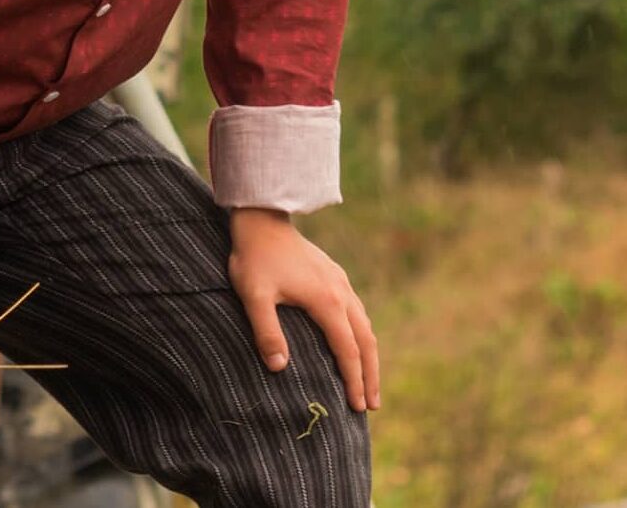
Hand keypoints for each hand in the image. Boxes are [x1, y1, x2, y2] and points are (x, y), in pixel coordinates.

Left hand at [228, 206, 379, 412]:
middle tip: (372, 405)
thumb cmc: (254, 258)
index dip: (354, 380)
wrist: (261, 219)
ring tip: (368, 380)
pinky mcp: (333, 273)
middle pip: (366, 340)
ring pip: (364, 323)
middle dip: (370, 374)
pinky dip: (361, 333)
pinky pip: (356, 309)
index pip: (348, 350)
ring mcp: (339, 281)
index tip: (358, 407)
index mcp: (327, 301)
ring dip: (369, 354)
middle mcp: (341, 292)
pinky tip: (354, 340)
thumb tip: (279, 368)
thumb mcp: (254, 296)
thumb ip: (266, 331)